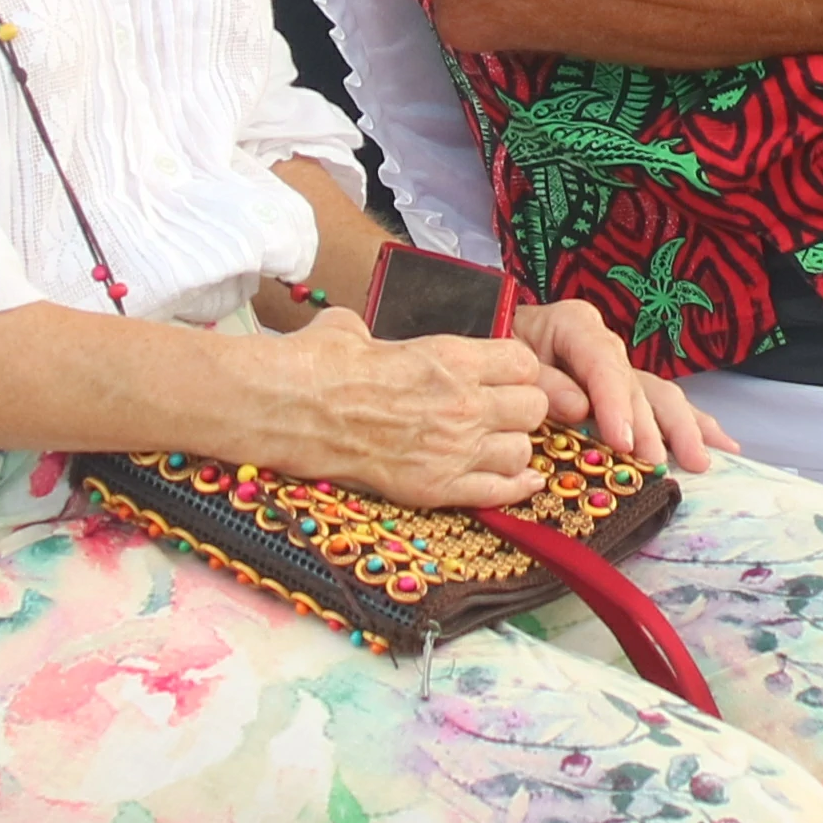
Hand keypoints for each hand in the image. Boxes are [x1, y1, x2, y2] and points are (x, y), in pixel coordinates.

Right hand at [244, 306, 554, 510]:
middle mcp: (463, 403)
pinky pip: (500, 492)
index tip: (501, 376)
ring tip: (488, 445)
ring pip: (522, 452)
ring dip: (510, 448)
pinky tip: (515, 482)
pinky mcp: (437, 488)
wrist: (289, 410)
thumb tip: (357, 334)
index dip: (517, 370)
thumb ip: (376, 334)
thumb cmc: (318, 365)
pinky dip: (513, 489)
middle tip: (496, 412)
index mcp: (451, 357)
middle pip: (533, 409)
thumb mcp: (354, 330)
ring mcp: (453, 449)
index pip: (525, 363)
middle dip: (519, 409)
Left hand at [513, 292, 716, 471]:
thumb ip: (541, 383)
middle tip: (654, 463)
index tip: (622, 440)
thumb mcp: (506, 360)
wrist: (484, 358)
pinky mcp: (623, 395)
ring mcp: (617, 372)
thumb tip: (579, 408)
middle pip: (637, 385)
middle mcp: (604, 347)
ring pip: (660, 397)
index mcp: (574, 327)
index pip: (603, 363)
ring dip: (683, 430)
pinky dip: (691, 426)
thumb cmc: (494, 356)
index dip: (615, 403)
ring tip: (700, 462)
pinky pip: (662, 407)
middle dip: (650, 427)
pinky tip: (721, 447)